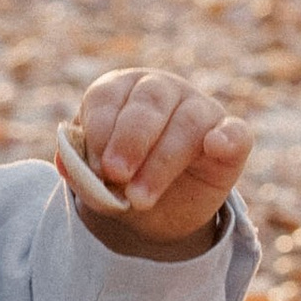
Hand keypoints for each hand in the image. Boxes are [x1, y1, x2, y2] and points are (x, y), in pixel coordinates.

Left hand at [66, 69, 249, 252]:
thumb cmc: (120, 181)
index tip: (93, 167)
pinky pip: (235, 132)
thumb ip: (79, 169)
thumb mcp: (95, 179)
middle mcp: (161, 90)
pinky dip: (228, 137)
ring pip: (186, 122)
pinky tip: (216, 146)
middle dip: (129, 140)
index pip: (108, 97)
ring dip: (162, 161)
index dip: (99, 130)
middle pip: (148, 103)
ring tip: (140, 197)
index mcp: (121, 89)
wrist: (155, 211)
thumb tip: (64, 162)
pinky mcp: (230, 137)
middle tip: (115, 175)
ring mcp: (199, 109)